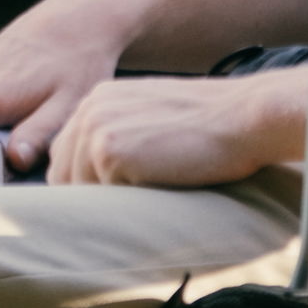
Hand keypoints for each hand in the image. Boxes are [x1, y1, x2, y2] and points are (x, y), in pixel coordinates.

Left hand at [45, 74, 295, 186]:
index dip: (85, 180)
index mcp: (99, 98)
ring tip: (148, 197)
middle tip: (126, 209)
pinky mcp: (108, 153)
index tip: (111, 197)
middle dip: (89, 196)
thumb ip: (120, 135)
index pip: (65, 152)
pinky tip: (157, 190)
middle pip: (62, 173)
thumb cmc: (211, 126)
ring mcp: (95, 129)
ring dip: (109, 202)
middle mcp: (90, 109)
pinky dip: (125, 204)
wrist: (245, 118)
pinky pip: (102, 197)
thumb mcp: (153, 117)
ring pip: (79, 189)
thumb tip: (98, 178)